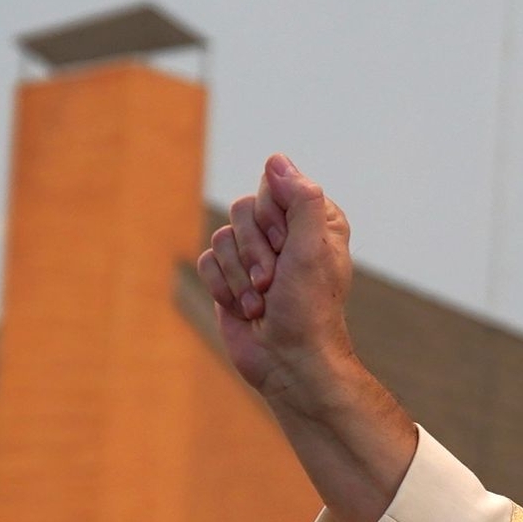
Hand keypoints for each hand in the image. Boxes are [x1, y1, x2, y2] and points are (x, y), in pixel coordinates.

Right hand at [197, 155, 357, 414]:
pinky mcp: (231, 275)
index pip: (274, 187)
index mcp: (315, 220)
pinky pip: (207, 259)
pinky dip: (223, 288)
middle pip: (242, 209)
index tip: (287, 249)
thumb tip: (277, 160)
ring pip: (222, 236)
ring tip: (262, 302)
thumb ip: (300, 200)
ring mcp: (256, 254)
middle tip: (273, 282)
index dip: (272, 218)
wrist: (288, 360)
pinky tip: (246, 309)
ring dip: (239, 276)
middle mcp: (286, 232)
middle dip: (253, 251)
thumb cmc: (308, 308)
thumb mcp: (312, 249)